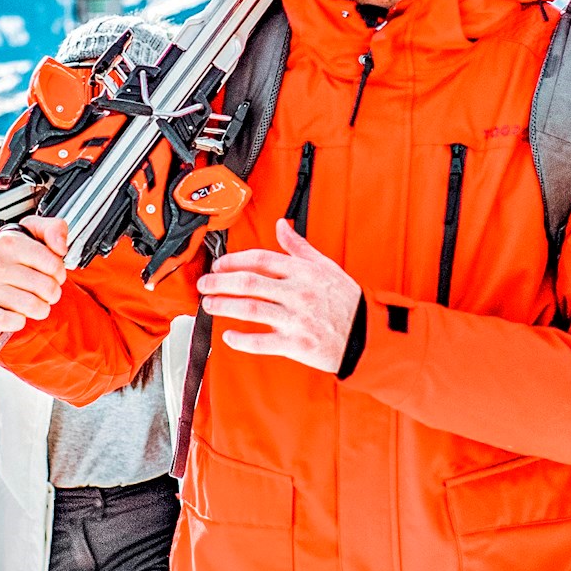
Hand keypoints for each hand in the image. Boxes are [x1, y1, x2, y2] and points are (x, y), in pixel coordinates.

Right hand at [0, 217, 71, 332]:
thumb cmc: (13, 255)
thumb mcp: (34, 232)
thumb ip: (55, 229)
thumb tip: (60, 246)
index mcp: (9, 242)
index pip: (53, 264)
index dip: (59, 273)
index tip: (53, 273)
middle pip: (46, 287)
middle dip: (52, 293)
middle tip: (44, 290)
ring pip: (32, 306)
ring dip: (40, 308)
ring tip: (34, 301)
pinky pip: (7, 321)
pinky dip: (18, 321)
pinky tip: (16, 313)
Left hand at [197, 220, 362, 374]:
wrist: (366, 336)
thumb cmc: (346, 300)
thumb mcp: (326, 266)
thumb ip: (299, 246)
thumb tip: (281, 225)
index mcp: (304, 271)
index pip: (260, 259)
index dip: (234, 260)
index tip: (218, 265)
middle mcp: (298, 293)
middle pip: (248, 282)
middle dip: (219, 282)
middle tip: (204, 284)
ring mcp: (296, 319)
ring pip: (249, 309)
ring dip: (223, 306)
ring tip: (209, 305)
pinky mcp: (296, 344)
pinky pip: (261, 342)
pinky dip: (241, 340)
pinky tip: (228, 337)